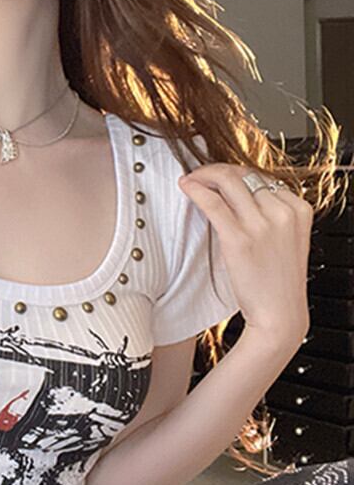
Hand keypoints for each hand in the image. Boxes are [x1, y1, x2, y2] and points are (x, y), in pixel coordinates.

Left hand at [178, 164, 313, 340]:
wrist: (279, 314)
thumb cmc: (277, 280)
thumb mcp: (285, 239)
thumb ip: (270, 214)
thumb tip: (238, 193)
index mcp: (298, 209)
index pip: (261, 176)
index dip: (235, 173)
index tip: (218, 177)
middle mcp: (282, 212)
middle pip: (243, 174)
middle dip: (216, 170)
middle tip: (199, 174)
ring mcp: (262, 224)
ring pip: (227, 181)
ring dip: (203, 175)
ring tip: (190, 179)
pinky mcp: (239, 238)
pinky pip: (213, 203)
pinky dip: (196, 189)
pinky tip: (185, 186)